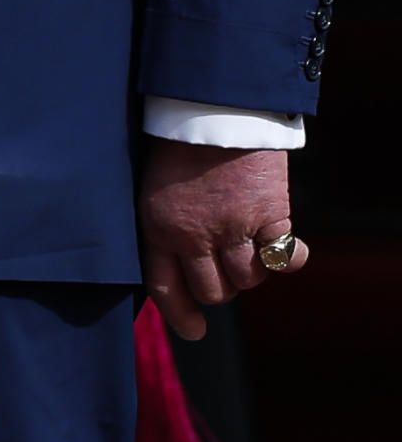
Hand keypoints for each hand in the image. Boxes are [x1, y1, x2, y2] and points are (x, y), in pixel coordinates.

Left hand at [139, 138, 302, 339]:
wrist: (213, 110)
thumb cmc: (177, 144)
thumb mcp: (153, 188)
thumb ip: (166, 226)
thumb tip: (180, 266)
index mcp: (157, 227)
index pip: (165, 287)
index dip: (181, 314)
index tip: (194, 331)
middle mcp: (194, 236)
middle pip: (213, 290)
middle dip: (220, 287)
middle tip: (224, 268)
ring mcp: (234, 229)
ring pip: (247, 279)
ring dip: (250, 270)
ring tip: (246, 245)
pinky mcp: (268, 217)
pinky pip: (282, 258)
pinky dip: (287, 257)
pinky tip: (285, 245)